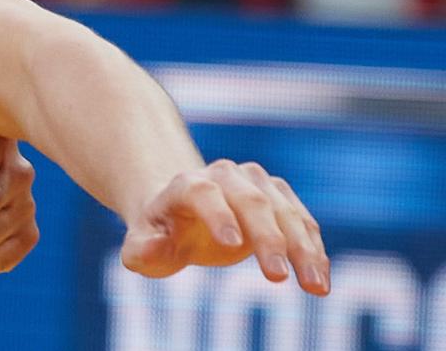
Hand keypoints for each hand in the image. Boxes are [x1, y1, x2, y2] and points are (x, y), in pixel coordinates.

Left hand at [121, 160, 328, 294]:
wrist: (182, 215)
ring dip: (303, 248)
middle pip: (250, 200)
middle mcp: (222, 175)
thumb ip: (142, 251)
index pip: (202, 192)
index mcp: (185, 185)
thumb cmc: (160, 235)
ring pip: (284, 210)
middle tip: (277, 278)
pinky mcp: (279, 197)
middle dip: (267, 238)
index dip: (217, 214)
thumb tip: (154, 247)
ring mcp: (254, 182)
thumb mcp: (142, 248)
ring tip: (316, 289)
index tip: (232, 245)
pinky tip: (322, 280)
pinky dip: (314, 249)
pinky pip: (302, 220)